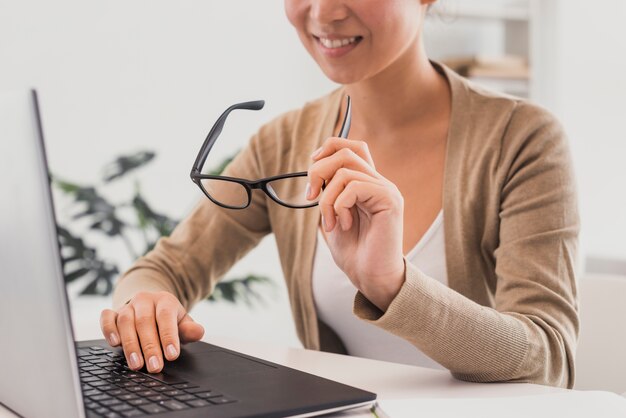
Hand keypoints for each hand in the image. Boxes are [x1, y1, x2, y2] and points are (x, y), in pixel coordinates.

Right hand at [99, 291, 204, 372]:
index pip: (166, 317)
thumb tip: (198, 332)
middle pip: (145, 322)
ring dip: (130, 345)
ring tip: (136, 364)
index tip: (172, 355)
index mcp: (164, 300)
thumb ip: (190, 328)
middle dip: (150, 347)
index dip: (168, 336)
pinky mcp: (113, 313)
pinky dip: (109, 329)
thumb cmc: (168, 319)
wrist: (150, 307)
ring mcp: (127, 306)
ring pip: (125, 322)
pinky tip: (114, 343)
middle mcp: (144, 300)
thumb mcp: (182, 322)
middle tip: (154, 367)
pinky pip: (107, 318)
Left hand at [308, 137, 405, 310]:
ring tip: (331, 223)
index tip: (312, 168)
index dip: (330, 148)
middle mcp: (379, 182)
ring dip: (326, 199)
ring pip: (345, 171)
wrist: (371, 277)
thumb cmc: (354, 252)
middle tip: (310, 197)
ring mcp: (386, 190)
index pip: (353, 146)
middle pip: (345, 152)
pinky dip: (339, 206)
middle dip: (318, 171)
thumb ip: (328, 192)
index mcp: (367, 184)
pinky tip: (344, 225)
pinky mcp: (390, 200)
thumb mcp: (332, 216)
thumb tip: (315, 170)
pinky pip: (354, 187)